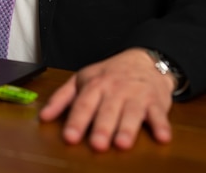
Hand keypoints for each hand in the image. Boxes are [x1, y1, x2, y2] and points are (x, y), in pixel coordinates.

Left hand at [39, 47, 174, 150]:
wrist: (144, 60)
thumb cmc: (110, 74)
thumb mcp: (82, 80)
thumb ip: (61, 98)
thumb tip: (43, 117)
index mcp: (95, 86)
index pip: (83, 104)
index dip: (76, 121)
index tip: (70, 137)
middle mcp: (116, 90)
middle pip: (107, 111)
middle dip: (102, 127)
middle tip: (97, 144)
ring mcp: (137, 96)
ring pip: (132, 113)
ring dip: (127, 129)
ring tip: (122, 143)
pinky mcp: (156, 102)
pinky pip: (159, 114)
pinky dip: (162, 126)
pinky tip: (162, 137)